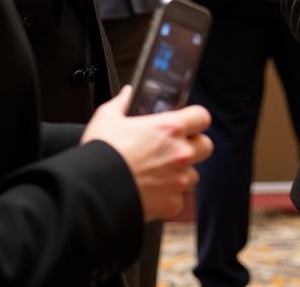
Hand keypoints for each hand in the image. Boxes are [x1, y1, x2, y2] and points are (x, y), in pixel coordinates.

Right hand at [82, 86, 213, 221]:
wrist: (93, 192)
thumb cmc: (101, 153)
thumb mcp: (107, 117)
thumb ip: (122, 102)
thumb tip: (127, 94)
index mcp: (170, 128)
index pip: (202, 116)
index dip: (195, 119)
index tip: (186, 122)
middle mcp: (180, 153)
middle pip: (205, 146)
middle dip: (194, 146)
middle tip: (174, 148)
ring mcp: (178, 180)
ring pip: (194, 174)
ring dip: (182, 173)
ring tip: (160, 172)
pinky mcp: (171, 204)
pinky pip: (179, 200)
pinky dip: (169, 197)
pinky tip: (152, 191)